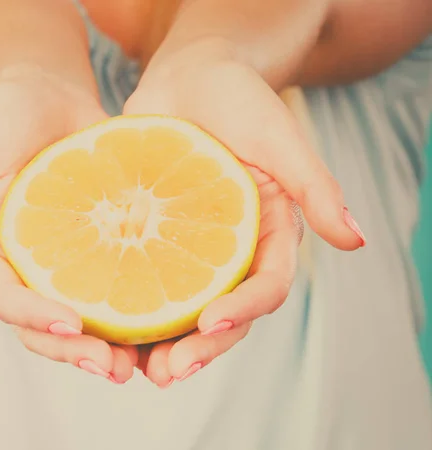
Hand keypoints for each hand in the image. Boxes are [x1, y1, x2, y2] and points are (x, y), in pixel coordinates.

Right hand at [0, 68, 137, 383]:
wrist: (50, 96)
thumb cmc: (3, 118)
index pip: (5, 297)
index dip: (33, 316)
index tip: (71, 324)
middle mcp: (27, 266)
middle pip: (42, 325)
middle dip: (74, 350)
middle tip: (113, 368)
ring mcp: (67, 262)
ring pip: (81, 318)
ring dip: (107, 347)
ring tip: (140, 365)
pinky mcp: (101, 250)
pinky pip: (117, 286)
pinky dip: (136, 311)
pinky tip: (163, 325)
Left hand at [125, 57, 365, 386]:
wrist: (189, 76)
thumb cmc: (239, 99)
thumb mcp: (280, 138)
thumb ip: (314, 188)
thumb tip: (356, 240)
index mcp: (268, 234)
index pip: (264, 286)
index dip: (242, 310)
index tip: (210, 325)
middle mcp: (230, 248)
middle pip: (221, 312)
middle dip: (198, 347)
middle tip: (166, 373)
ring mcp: (189, 245)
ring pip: (178, 305)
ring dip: (159, 342)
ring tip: (132, 368)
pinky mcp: (153, 236)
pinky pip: (139, 275)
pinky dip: (124, 303)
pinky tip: (101, 324)